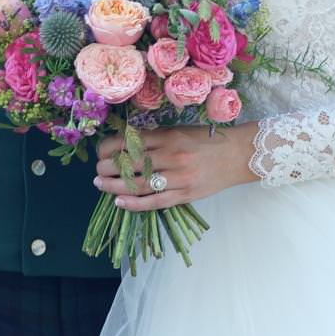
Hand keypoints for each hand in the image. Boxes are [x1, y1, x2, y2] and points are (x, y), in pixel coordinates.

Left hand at [93, 123, 259, 210]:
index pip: (130, 142)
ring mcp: (179, 178)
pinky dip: (135, 204)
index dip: (110, 148)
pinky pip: (156, 202)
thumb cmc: (206, 141)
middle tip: (97, 170)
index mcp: (168, 137)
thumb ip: (155, 137)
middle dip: (108, 168)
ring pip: (139, 184)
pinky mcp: (185, 195)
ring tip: (101, 185)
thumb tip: (125, 143)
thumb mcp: (179, 131)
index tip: (101, 152)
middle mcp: (171, 156)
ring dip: (115, 186)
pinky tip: (120, 203)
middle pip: (130, 164)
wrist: (238, 156)